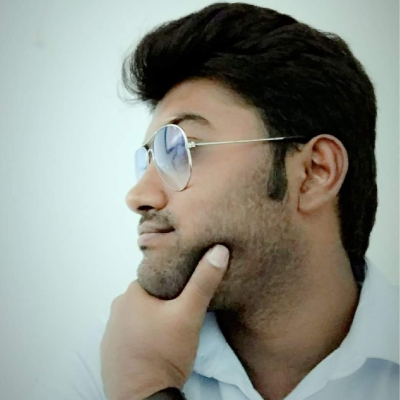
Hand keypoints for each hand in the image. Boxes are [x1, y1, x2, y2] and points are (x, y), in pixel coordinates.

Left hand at [100, 245, 229, 399]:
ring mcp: (110, 331)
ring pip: (139, 314)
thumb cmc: (165, 351)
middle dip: (166, 299)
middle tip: (184, 309)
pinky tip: (156, 343)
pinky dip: (143, 334)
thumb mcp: (189, 314)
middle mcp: (116, 308)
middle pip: (148, 294)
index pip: (156, 275)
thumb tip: (218, 249)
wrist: (144, 399)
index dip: (175, 279)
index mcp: (131, 293)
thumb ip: (203, 282)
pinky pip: (131, 333)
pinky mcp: (110, 352)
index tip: (189, 288)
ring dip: (154, 317)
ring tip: (172, 327)